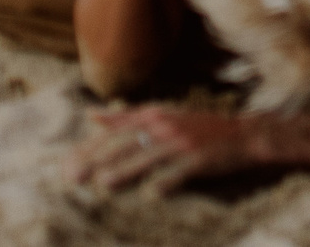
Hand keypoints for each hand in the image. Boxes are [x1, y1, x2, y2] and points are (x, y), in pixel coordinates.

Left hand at [68, 107, 261, 194]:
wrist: (242, 134)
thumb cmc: (197, 126)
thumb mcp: (162, 115)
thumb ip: (126, 116)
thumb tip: (91, 115)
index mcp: (154, 115)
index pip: (115, 130)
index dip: (90, 147)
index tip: (67, 163)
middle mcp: (166, 126)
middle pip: (127, 142)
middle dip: (99, 159)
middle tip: (75, 177)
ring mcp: (184, 142)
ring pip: (150, 156)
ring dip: (127, 170)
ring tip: (105, 184)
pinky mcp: (200, 159)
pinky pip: (181, 171)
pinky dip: (168, 181)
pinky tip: (153, 193)